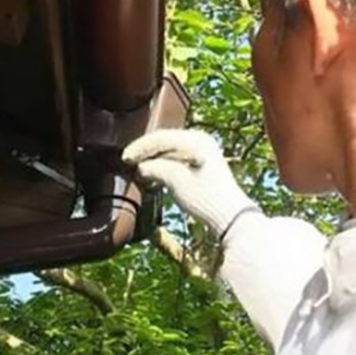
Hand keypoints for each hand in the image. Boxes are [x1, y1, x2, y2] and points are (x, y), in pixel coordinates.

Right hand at [122, 129, 257, 237]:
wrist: (230, 216)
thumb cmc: (206, 198)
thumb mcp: (176, 181)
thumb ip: (156, 168)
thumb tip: (141, 167)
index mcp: (197, 140)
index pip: (161, 138)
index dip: (140, 147)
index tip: (125, 158)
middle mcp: (201, 140)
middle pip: (165, 141)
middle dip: (145, 151)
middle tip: (128, 161)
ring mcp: (203, 151)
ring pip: (170, 149)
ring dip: (153, 158)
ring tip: (138, 167)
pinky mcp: (203, 163)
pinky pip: (177, 157)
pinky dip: (163, 163)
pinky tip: (153, 172)